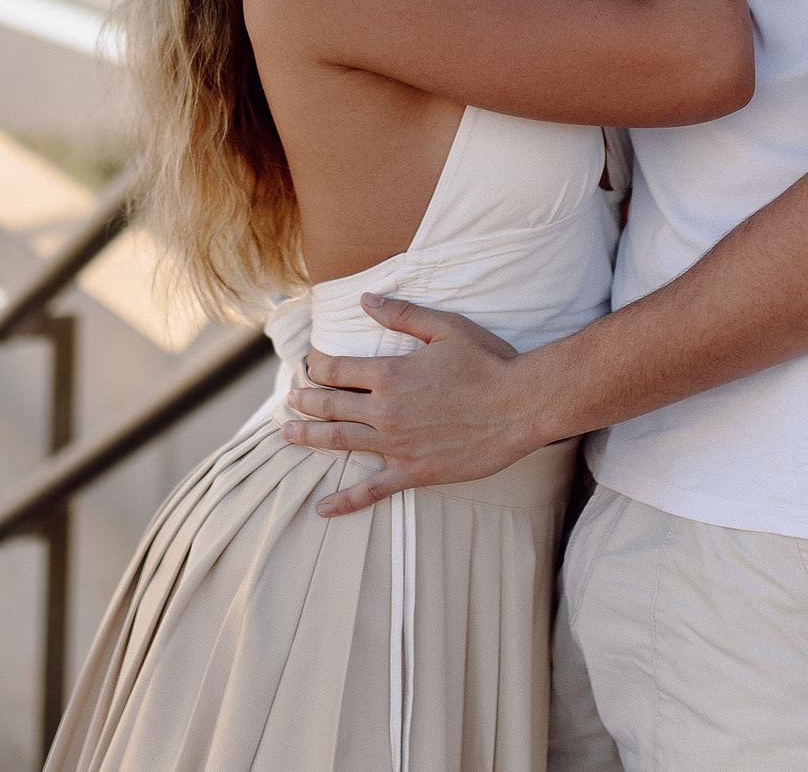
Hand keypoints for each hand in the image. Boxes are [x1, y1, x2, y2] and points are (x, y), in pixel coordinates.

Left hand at [279, 294, 541, 516]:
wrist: (520, 405)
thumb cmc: (487, 362)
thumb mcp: (444, 327)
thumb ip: (401, 314)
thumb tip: (365, 299)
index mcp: (389, 374)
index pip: (337, 370)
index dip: (318, 368)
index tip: (311, 367)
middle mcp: (386, 410)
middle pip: (330, 406)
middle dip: (305, 402)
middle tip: (290, 401)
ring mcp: (398, 444)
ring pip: (341, 442)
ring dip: (310, 438)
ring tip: (287, 436)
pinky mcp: (416, 471)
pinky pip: (373, 490)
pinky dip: (346, 500)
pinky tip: (324, 508)